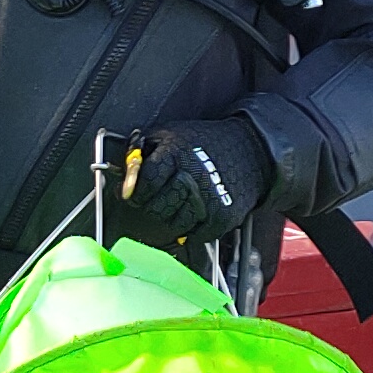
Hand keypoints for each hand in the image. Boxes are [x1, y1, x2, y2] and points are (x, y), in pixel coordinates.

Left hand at [108, 116, 274, 250]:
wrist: (249, 149)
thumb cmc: (204, 143)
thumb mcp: (169, 135)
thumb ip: (142, 153)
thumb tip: (124, 177)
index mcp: (176, 153)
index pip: (146, 182)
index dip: (136, 191)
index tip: (134, 194)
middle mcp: (193, 176)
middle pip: (157, 208)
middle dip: (151, 207)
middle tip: (156, 200)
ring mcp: (209, 199)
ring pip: (174, 225)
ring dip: (169, 220)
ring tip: (176, 205)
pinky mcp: (222, 216)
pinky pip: (194, 236)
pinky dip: (189, 232)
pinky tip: (191, 215)